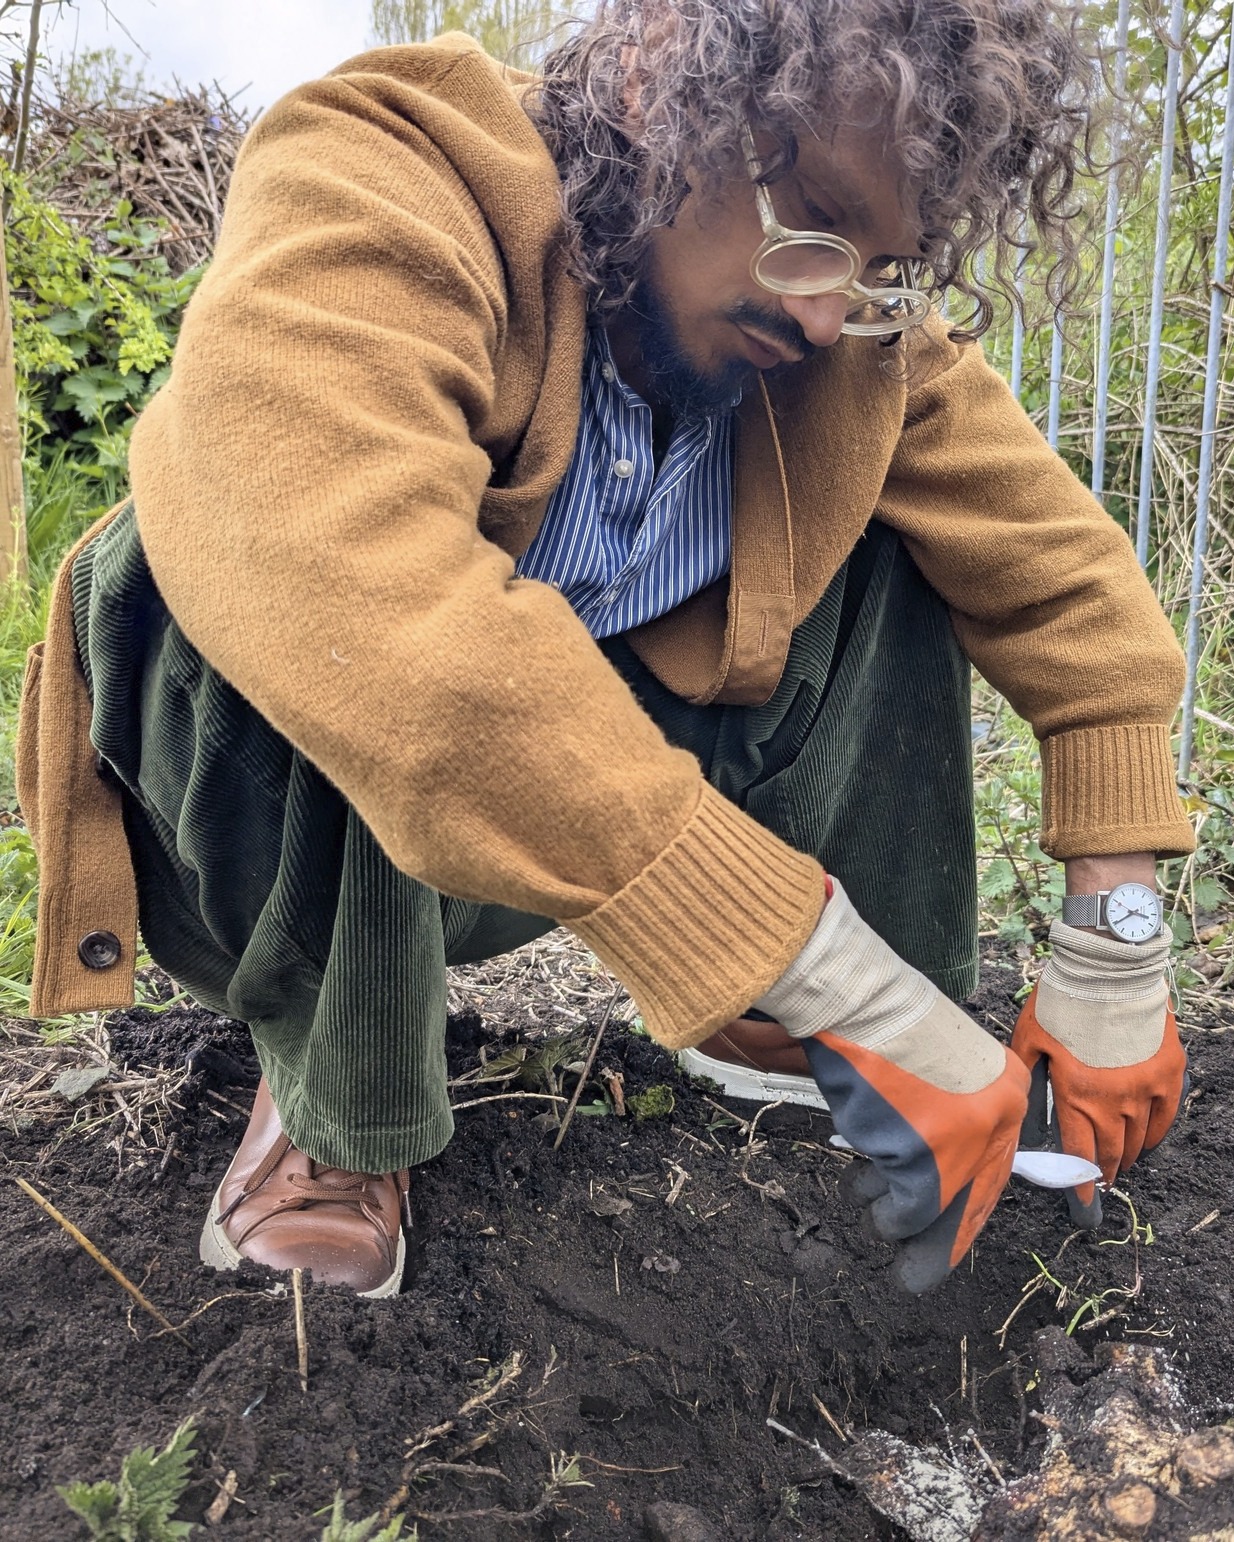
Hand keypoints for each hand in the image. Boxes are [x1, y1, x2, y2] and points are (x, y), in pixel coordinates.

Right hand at [756, 879, 1028, 1292]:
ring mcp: (963, 1148)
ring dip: (890, 1212)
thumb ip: (950, 1110)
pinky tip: (860, 1191)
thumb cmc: (887, 1022)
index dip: (966, 1208)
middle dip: (940, 1247)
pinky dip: (880, 1206)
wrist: (863, 1001)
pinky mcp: (926, 1164)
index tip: (950, 1235)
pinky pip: (902, 1210)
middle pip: (970, 1207)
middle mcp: (996, 1125)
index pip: (994, 1169)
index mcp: (1007, 1095)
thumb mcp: (938, 1061)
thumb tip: (939, 1169)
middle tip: (914, 1277)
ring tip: (868, 1200)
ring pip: (925, 1213)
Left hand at [1011, 921, 1185, 1226]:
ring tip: (1118, 1165)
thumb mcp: (1029, 1038)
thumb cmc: (1062, 1001)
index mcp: (1077, 1094)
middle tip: (1098, 1182)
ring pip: (1137, 1139)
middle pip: (1110, 1150)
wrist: (1108, 971)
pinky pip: (1164, 1118)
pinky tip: (1145, 1142)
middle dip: (1103, 1171)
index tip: (1081, 1198)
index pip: (1080, 1152)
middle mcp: (1114, 1101)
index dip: (1080, 1180)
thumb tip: (1016, 1100)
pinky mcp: (1167, 1073)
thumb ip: (1025, 1074)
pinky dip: (1154, 1135)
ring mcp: (1145, 1089)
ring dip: (1126, 1156)